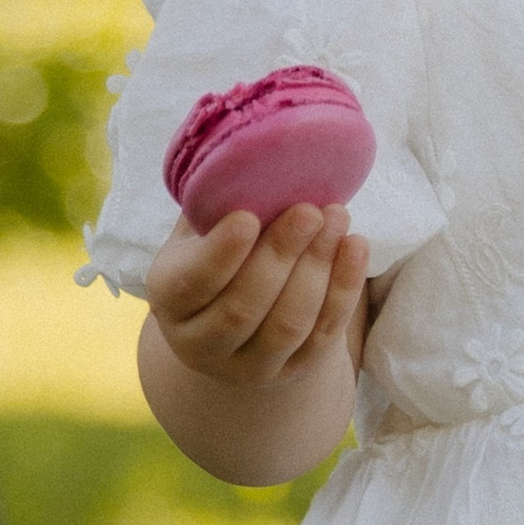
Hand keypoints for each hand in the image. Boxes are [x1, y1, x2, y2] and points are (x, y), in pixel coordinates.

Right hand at [145, 201, 367, 388]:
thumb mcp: (202, 230)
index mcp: (168, 299)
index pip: (192, 283)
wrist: (238, 321)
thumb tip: (244, 152)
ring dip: (318, 268)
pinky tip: (354, 246)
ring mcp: (247, 367)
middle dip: (281, 254)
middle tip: (310, 210)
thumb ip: (215, 201)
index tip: (248, 216)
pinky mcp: (291, 372)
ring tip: (336, 218)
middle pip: (244, 307)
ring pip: (287, 324)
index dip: (221, 253)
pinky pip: (323, 335)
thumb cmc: (218, 256)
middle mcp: (199, 343)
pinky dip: (343, 290)